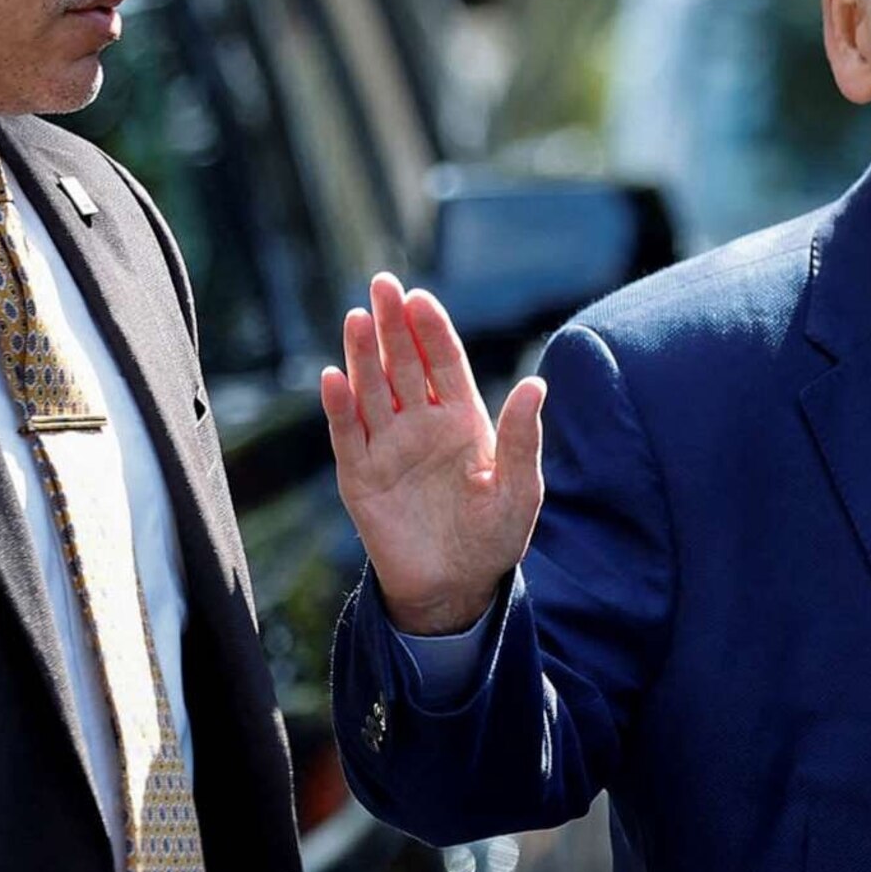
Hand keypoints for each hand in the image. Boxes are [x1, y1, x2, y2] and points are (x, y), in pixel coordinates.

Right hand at [322, 272, 547, 637]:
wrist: (456, 587)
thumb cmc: (494, 538)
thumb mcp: (520, 489)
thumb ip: (522, 439)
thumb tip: (537, 384)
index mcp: (463, 420)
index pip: (444, 362)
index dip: (432, 330)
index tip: (421, 298)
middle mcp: (421, 425)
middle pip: (404, 364)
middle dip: (394, 325)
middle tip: (382, 284)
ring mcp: (387, 447)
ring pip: (372, 390)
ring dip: (363, 355)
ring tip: (358, 318)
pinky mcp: (360, 476)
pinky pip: (347, 434)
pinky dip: (339, 407)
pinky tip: (333, 377)